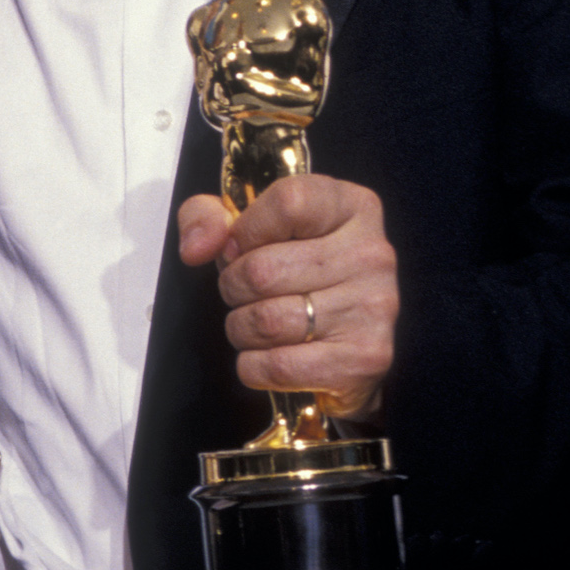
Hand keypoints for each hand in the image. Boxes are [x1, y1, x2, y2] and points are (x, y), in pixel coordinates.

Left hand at [177, 174, 396, 422]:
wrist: (343, 342)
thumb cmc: (293, 272)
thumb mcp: (247, 226)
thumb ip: (206, 218)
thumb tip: (195, 249)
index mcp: (351, 207)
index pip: (287, 203)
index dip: (246, 231)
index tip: (241, 247)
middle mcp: (372, 254)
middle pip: (263, 270)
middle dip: (234, 287)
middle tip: (246, 293)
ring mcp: (374, 307)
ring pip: (266, 321)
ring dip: (242, 328)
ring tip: (258, 323)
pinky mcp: (366, 358)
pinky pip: (278, 366)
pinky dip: (256, 366)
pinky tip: (272, 354)